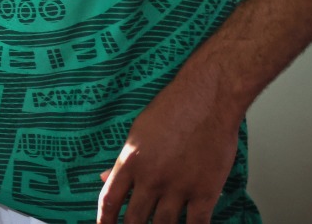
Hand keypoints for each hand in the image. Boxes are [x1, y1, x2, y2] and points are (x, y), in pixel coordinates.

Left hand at [97, 74, 241, 222]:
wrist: (207, 99)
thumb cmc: (173, 109)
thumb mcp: (138, 132)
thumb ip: (124, 160)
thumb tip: (105, 178)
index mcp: (131, 161)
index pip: (110, 200)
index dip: (104, 221)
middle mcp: (151, 178)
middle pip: (134, 219)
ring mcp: (178, 187)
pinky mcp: (205, 191)